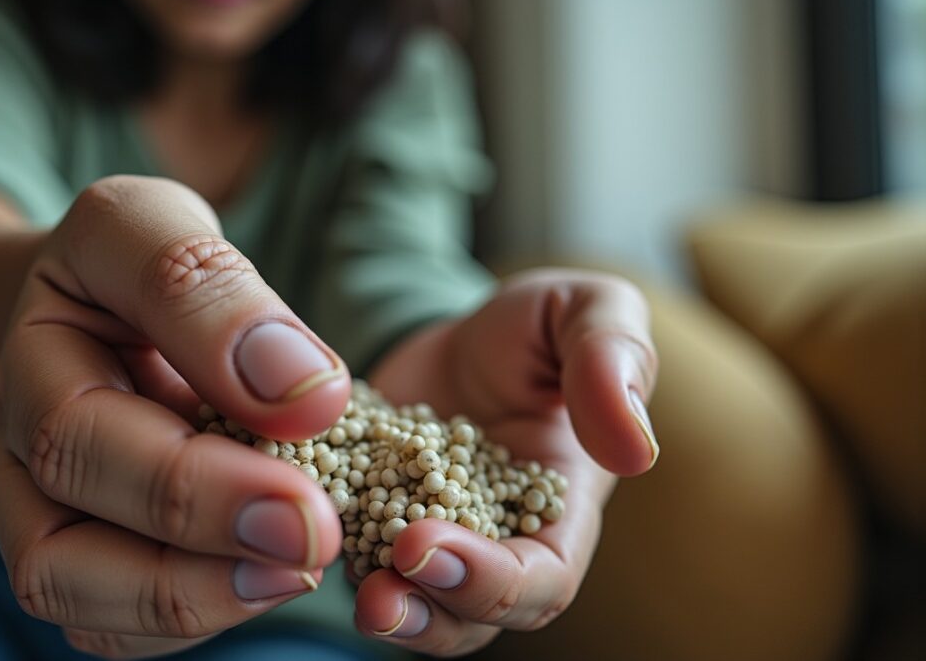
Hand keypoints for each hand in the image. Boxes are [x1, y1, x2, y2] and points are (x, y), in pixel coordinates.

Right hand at [0, 176, 350, 658]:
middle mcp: (18, 455)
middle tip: (315, 534)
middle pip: (59, 544)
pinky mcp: (87, 558)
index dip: (186, 472)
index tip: (307, 447)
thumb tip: (302, 391)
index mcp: (30, 362)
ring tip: (298, 567)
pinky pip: (114, 626)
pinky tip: (269, 574)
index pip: (75, 432)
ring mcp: (41, 515)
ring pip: (75, 601)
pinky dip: (195, 615)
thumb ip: (211, 291)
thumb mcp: (158, 227)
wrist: (105, 300)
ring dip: (192, 600)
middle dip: (197, 542)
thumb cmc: (139, 263)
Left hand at [356, 269, 658, 655]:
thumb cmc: (537, 326)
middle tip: (378, 592)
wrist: (458, 332)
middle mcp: (496, 542)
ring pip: (414, 606)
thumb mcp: (586, 312)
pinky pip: (352, 559)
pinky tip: (289, 535)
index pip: (542, 578)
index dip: (491, 582)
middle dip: (428, 612)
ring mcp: (430, 539)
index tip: (428, 545)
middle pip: (472, 614)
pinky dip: (327, 558)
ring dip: (384, 611)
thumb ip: (612, 363)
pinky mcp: (373, 524)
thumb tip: (635, 450)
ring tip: (350, 593)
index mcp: (560, 509)